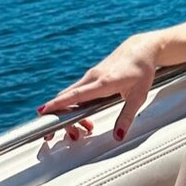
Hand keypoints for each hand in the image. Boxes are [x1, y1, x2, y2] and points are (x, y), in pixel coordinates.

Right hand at [37, 31, 160, 144]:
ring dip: (69, 114)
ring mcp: (90, 75)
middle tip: (60, 135)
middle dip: (58, 117)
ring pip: (71, 95)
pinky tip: (85, 118)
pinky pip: (76, 92)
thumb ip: (126, 117)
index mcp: (104, 82)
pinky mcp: (91, 76)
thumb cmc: (142, 71)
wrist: (142, 49)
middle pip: (67, 97)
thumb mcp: (139, 96)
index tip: (43, 112)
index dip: (59, 104)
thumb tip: (118, 136)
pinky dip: (74, 106)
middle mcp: (93, 77)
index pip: (76, 95)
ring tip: (84, 130)